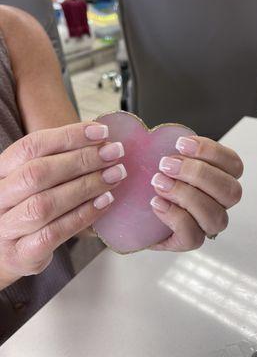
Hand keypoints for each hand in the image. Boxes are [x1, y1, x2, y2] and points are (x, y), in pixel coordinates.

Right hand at [0, 122, 126, 288]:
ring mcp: (5, 228)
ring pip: (45, 204)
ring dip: (86, 187)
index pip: (31, 146)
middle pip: (38, 173)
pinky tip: (105, 202)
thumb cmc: (27, 207)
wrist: (5, 252)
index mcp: (1, 171)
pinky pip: (54, 233)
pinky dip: (83, 215)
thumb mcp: (34, 180)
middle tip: (115, 153)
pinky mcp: (21, 254)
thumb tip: (103, 143)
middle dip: (82, 160)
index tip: (102, 132)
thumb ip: (60, 161)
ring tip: (115, 176)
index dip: (68, 136)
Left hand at [150, 136, 242, 250]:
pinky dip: (174, 217)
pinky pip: (193, 237)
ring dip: (185, 195)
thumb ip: (175, 150)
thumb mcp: (167, 159)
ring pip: (215, 216)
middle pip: (231, 191)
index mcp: (221, 178)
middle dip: (198, 174)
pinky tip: (157, 203)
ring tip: (159, 183)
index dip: (211, 152)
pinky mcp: (188, 241)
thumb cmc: (157, 179)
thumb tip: (166, 138)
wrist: (136, 209)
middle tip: (167, 164)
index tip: (181, 144)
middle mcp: (220, 203)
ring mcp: (207, 224)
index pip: (234, 165)